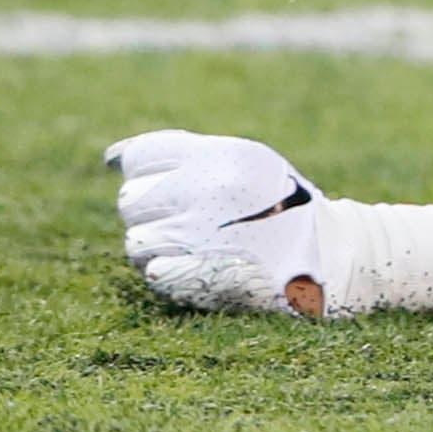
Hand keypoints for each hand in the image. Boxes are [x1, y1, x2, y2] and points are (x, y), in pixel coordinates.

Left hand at [110, 128, 331, 315]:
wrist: (319, 252)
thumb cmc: (276, 200)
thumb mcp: (243, 159)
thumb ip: (185, 154)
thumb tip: (113, 157)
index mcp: (219, 156)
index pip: (142, 155)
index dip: (144, 169)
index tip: (157, 179)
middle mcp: (204, 191)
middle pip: (131, 198)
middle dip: (147, 207)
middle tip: (177, 213)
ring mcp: (196, 237)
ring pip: (136, 239)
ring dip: (153, 242)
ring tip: (186, 241)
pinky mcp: (192, 277)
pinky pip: (150, 270)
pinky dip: (162, 267)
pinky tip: (187, 263)